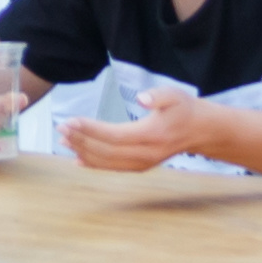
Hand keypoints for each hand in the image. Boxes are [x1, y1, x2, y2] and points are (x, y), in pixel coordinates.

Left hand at [55, 86, 215, 173]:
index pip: (114, 136)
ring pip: (107, 162)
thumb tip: (141, 98)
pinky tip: (77, 159)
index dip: (90, 130)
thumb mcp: (175, 95)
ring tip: (63, 141)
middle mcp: (145, 154)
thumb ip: (158, 96)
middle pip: (106, 151)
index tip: (71, 121)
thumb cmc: (184, 109)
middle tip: (61, 129)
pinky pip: (113, 168)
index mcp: (151, 135)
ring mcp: (142, 163)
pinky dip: (93, 164)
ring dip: (83, 152)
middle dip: (81, 140)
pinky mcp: (140, 166)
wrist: (200, 131)